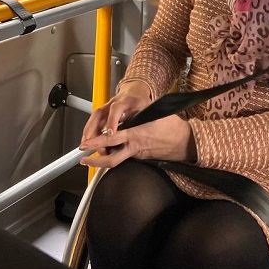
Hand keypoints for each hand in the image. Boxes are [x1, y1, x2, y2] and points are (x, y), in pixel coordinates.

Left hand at [79, 80, 195, 167]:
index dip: (96, 141)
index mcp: (136, 134)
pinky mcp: (141, 157)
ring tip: (91, 158)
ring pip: (116, 160)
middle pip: (111, 158)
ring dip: (102, 160)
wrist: (186, 142)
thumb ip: (138, 110)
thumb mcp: (155, 110)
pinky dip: (115, 153)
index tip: (85, 143)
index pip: (112, 138)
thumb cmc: (172, 126)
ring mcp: (138, 154)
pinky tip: (109, 150)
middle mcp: (135, 147)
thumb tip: (126, 107)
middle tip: (82, 158)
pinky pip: (125, 156)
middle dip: (95, 160)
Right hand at [80, 80, 151, 144]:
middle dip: (92, 127)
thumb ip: (142, 117)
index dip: (112, 121)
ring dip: (88, 130)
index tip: (110, 133)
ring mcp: (106, 107)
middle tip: (90, 141)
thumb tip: (142, 129)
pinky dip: (89, 131)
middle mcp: (112, 103)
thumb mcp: (145, 107)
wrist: (135, 91)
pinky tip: (88, 141)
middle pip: (99, 113)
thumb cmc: (139, 100)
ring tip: (86, 143)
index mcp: (125, 101)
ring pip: (94, 117)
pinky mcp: (103, 112)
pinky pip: (94, 120)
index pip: (116, 109)